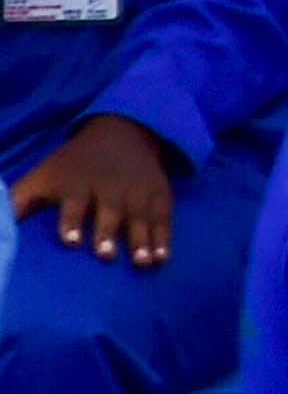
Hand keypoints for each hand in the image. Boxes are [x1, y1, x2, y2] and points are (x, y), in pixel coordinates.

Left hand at [7, 115, 176, 265]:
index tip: (70, 241)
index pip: (73, 203)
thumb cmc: (73, 164)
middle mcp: (110, 186)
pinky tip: (163, 258)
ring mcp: (137, 189)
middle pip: (110, 210)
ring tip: (144, 263)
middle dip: (108, 232)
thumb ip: (18, 201)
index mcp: (78, 183)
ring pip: (140, 216)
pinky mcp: (158, 191)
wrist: (124, 129)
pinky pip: (163, 216)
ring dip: (142, 239)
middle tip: (106, 255)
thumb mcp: (44, 175)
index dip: (71, 222)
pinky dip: (164, 236)